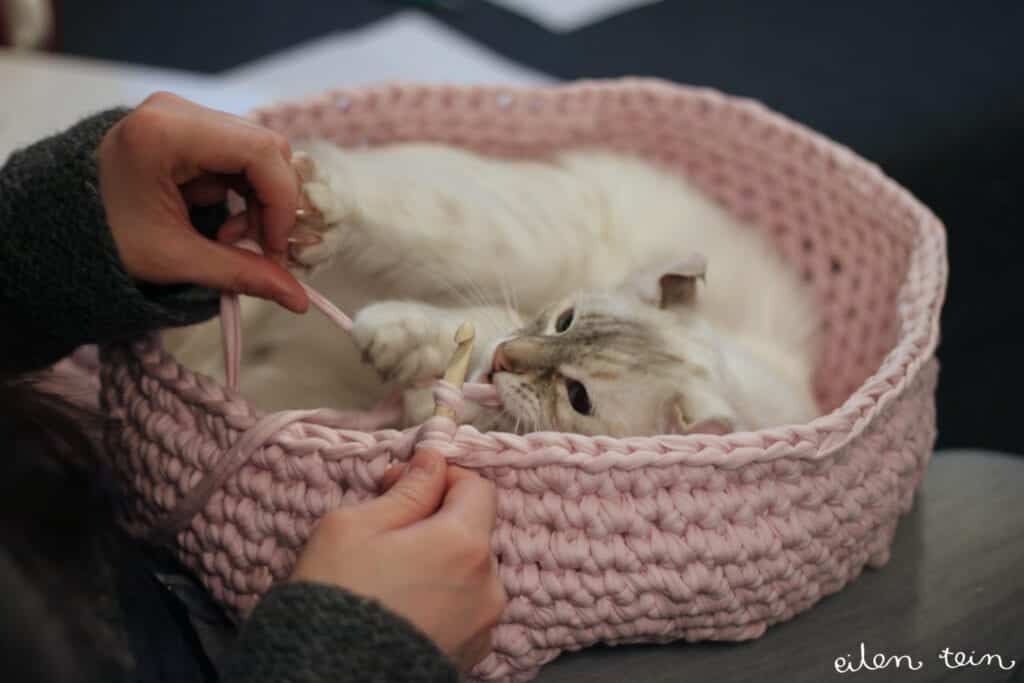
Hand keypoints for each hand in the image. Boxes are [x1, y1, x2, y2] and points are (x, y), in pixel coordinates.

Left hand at [97, 91, 307, 311]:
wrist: (55, 228)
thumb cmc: (103, 241)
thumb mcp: (175, 259)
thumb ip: (241, 274)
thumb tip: (300, 300)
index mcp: (167, 131)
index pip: (261, 152)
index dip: (282, 203)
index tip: (277, 250)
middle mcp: (178, 110)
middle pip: (266, 148)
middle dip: (273, 204)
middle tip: (260, 249)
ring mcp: (182, 116)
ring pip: (258, 154)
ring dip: (259, 202)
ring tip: (233, 240)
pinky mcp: (185, 129)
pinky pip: (238, 158)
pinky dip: (243, 195)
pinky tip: (221, 224)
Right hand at [291, 450, 506, 671]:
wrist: (326, 680)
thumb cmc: (336, 596)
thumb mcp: (355, 525)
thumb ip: (406, 490)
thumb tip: (433, 462)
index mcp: (464, 544)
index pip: (477, 487)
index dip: (440, 477)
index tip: (401, 485)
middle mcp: (488, 583)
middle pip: (473, 529)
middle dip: (436, 520)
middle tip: (386, 529)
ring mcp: (483, 623)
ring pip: (469, 570)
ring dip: (440, 561)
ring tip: (392, 575)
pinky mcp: (472, 652)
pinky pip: (465, 607)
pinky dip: (442, 597)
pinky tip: (403, 605)